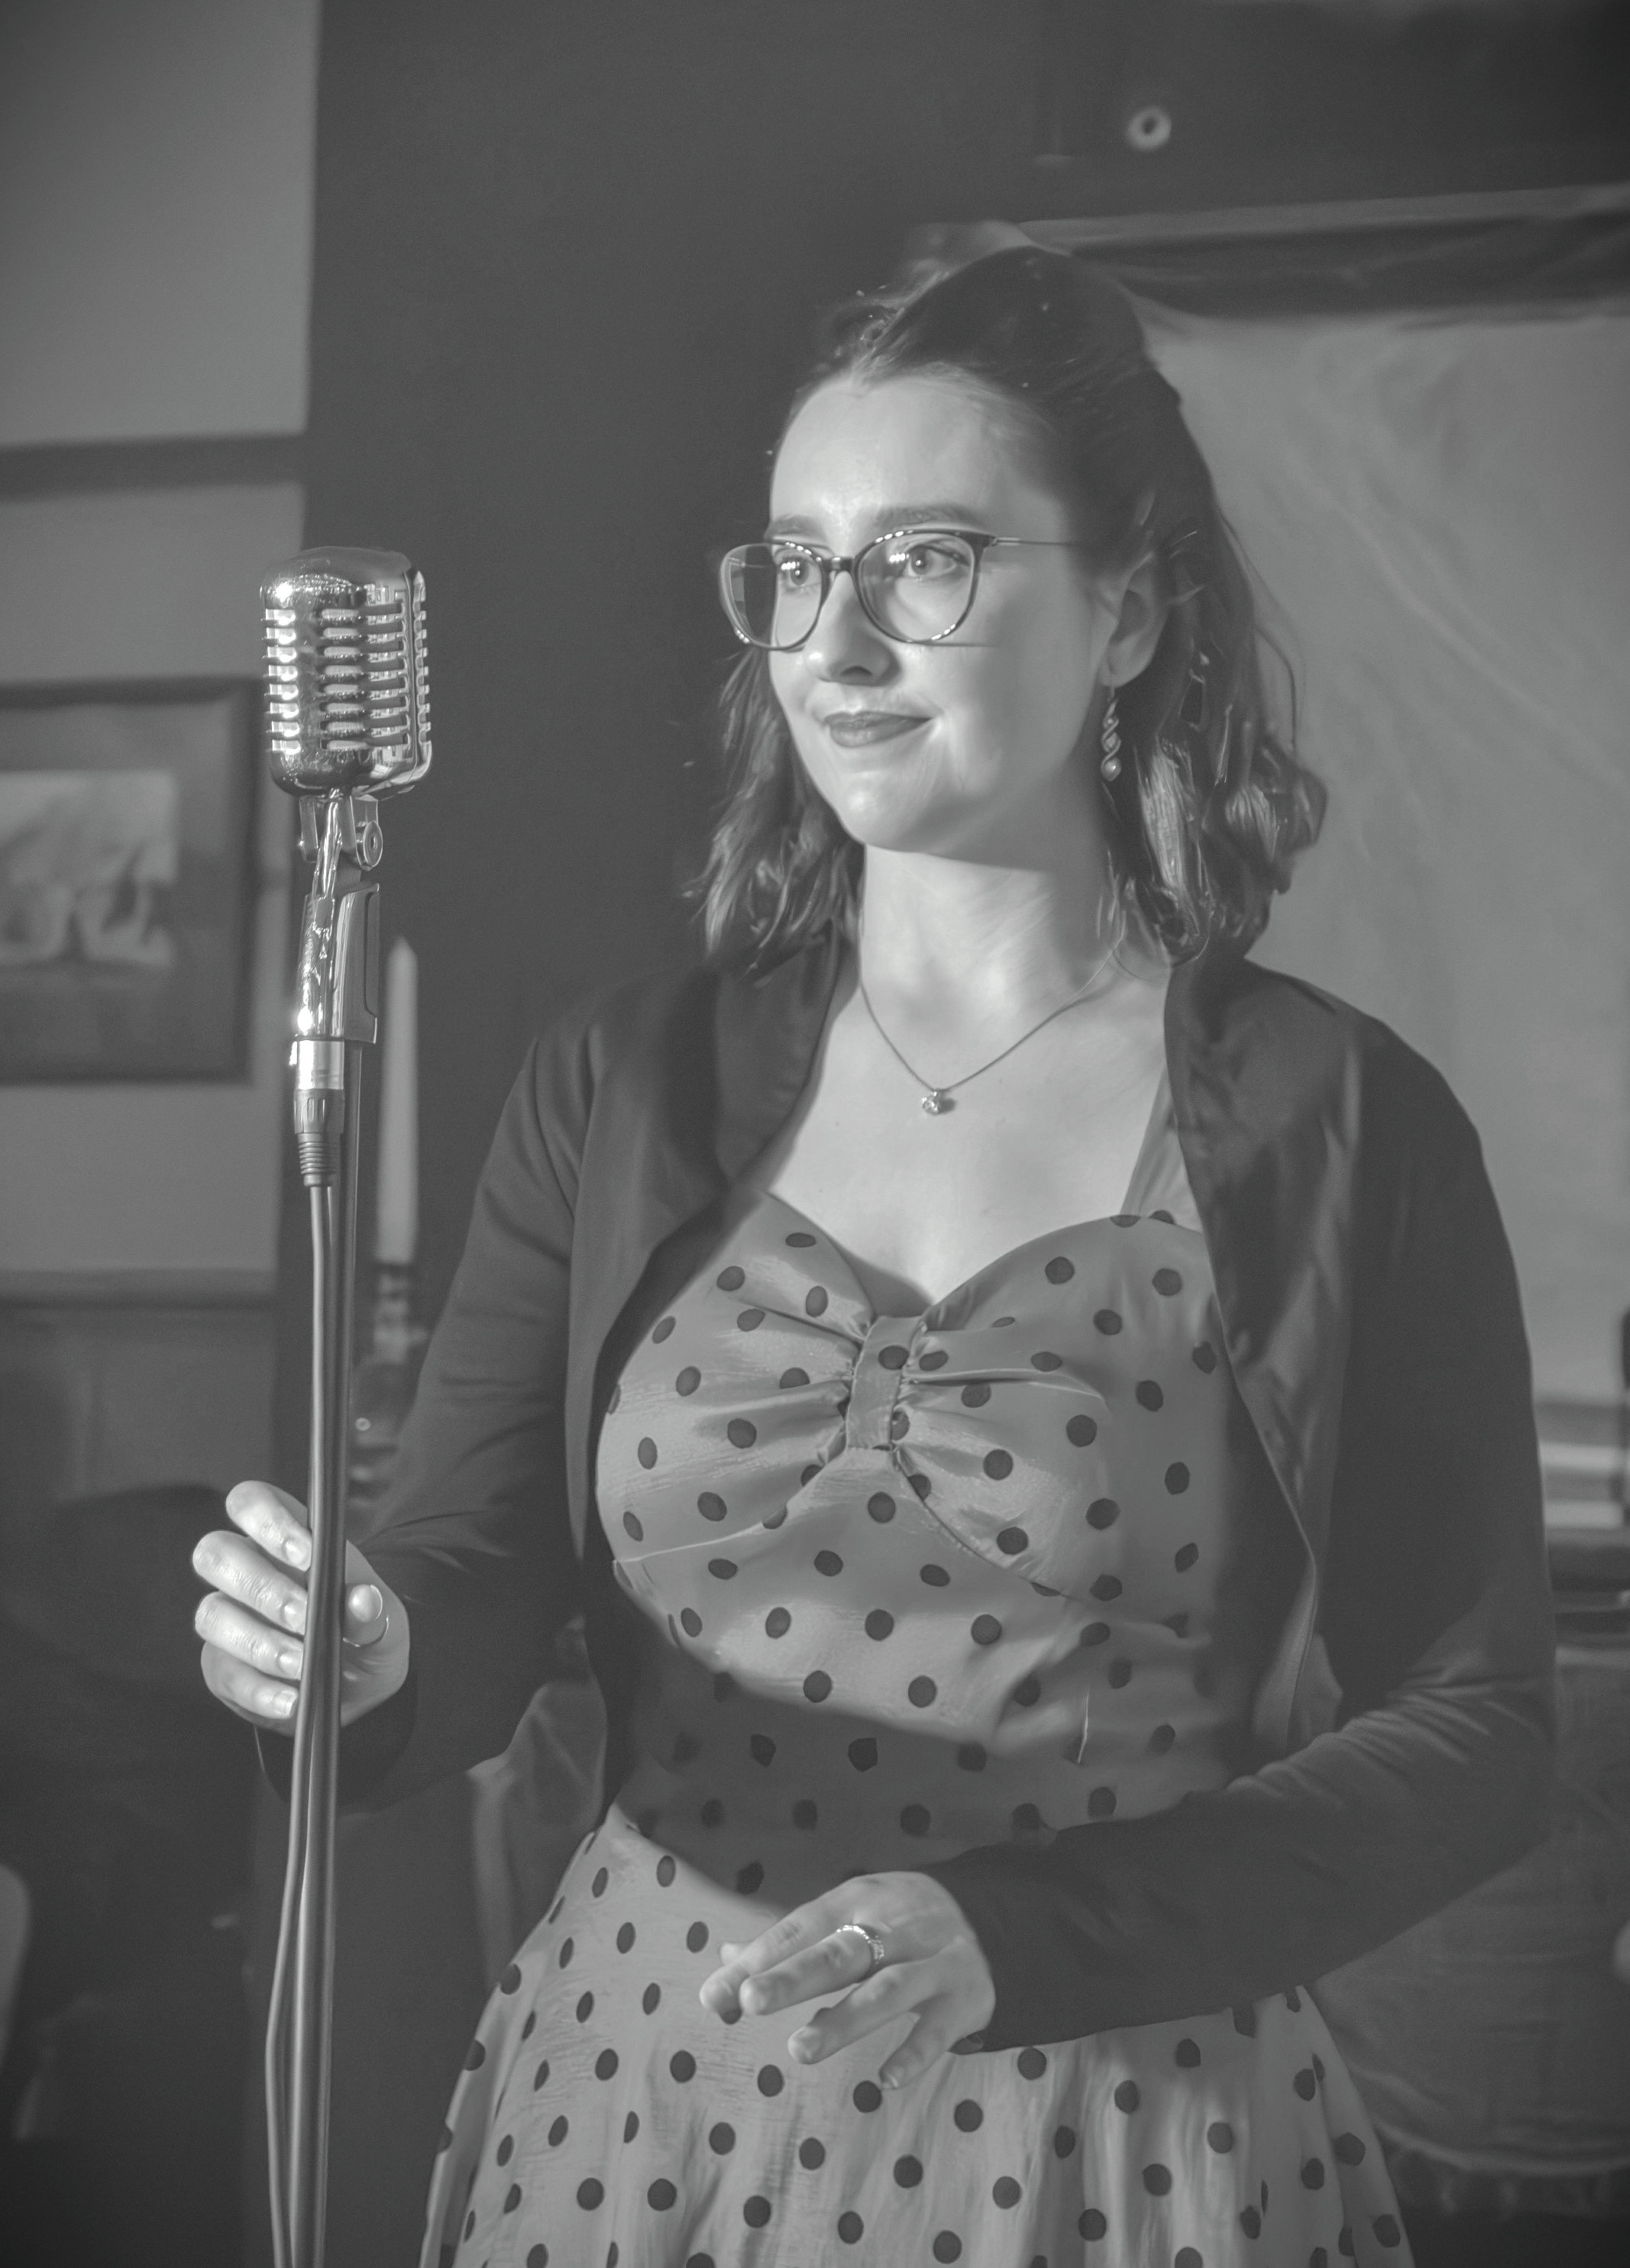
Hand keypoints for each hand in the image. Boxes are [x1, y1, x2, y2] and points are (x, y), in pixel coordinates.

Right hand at [192, 1480, 409, 1732]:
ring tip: (301, 1665)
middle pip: (214, 1553)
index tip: (305, 1554)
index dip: (266, 1519)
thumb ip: (376, 1610)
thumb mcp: (386, 1623)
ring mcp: (229, 1620)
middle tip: (303, 1617)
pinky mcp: (222, 1668)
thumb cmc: (366, 1637)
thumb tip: (362, 1601)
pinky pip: (223, 1672)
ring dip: (259, 1641)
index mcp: (287, 1542)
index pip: (251, 1502)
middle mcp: (248, 1573)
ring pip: (211, 1614)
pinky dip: (259, 1689)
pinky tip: (291, 1699)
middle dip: (260, 1586)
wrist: (360, 1694)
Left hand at [698, 1871, 994, 2090]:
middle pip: (839, 1952)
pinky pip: (938, 2030)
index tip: (714, 1995)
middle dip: (794, 1976)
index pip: (799, 1929)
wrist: (992, 1917)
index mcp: (856, 1901)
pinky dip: (914, 2053)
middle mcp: (893, 1929)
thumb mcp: (848, 1912)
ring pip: (887, 1990)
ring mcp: (931, 1964)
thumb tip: (725, 1959)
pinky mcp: (962, 2000)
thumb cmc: (897, 1920)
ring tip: (799, 2049)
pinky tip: (885, 2081)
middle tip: (750, 2002)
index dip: (758, 1960)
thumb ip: (790, 1941)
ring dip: (844, 2020)